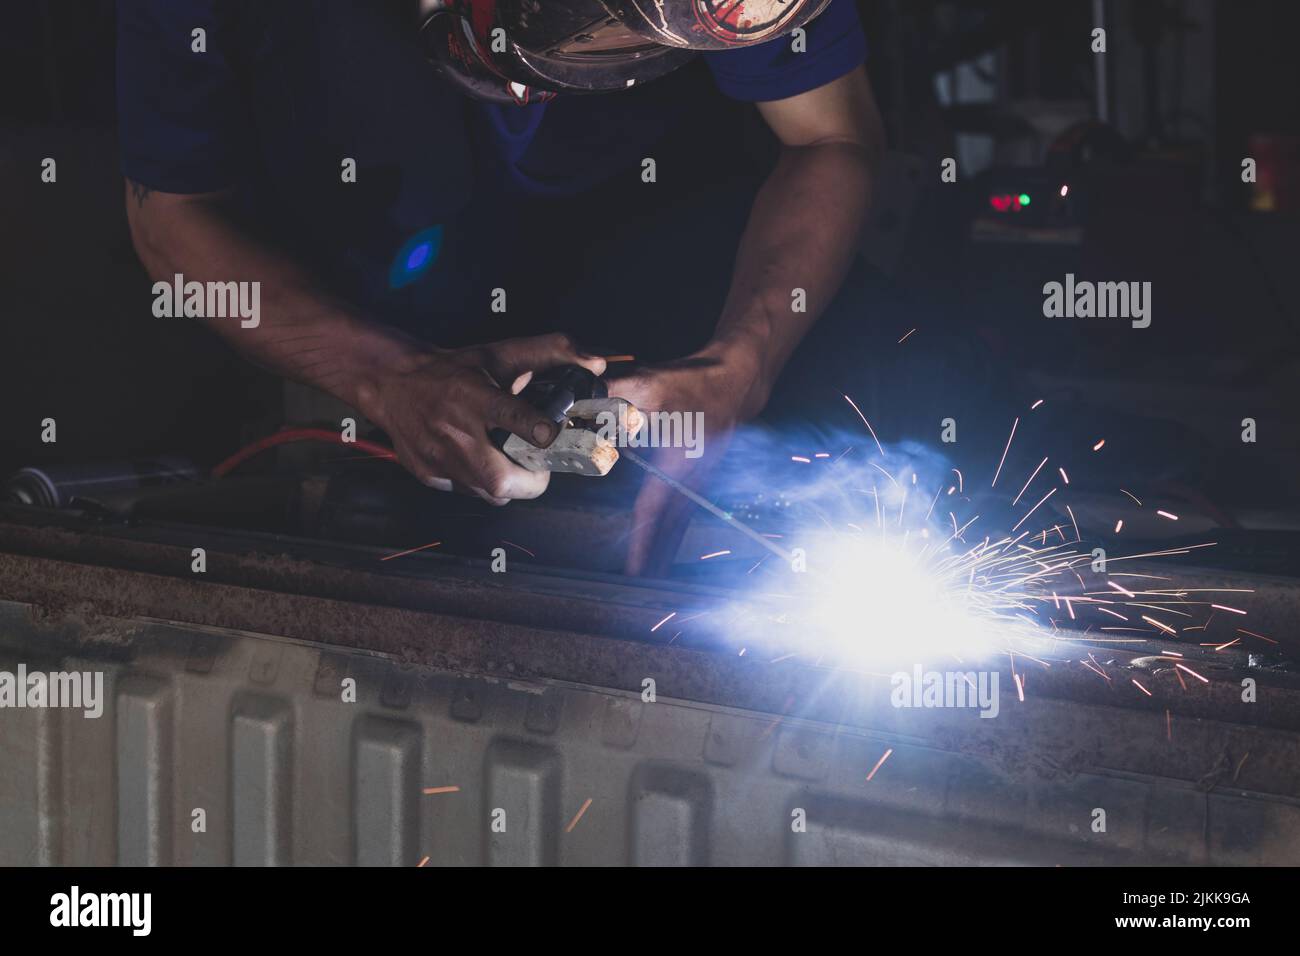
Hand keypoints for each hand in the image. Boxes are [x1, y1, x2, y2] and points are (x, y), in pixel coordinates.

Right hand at [356, 332, 605, 503]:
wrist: (394, 384)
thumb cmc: (454, 370)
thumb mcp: (498, 354)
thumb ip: (549, 354)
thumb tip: (595, 362)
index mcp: (472, 396)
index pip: (509, 416)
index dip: (537, 430)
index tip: (553, 435)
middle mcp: (454, 431)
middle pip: (499, 480)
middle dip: (531, 480)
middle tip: (540, 464)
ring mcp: (439, 459)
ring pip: (489, 493)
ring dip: (510, 484)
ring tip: (513, 461)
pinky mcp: (429, 475)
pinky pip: (469, 492)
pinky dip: (483, 484)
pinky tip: (483, 462)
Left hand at [609, 343, 768, 574]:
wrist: (737, 377)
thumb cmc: (696, 381)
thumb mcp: (650, 385)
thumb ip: (610, 397)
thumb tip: (574, 406)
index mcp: (677, 464)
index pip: (653, 510)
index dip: (643, 542)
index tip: (636, 572)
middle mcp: (691, 478)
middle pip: (669, 526)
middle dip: (655, 556)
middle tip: (642, 585)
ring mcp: (700, 476)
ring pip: (680, 519)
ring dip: (666, 546)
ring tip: (655, 572)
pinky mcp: (703, 470)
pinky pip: (687, 507)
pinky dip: (676, 527)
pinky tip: (671, 536)